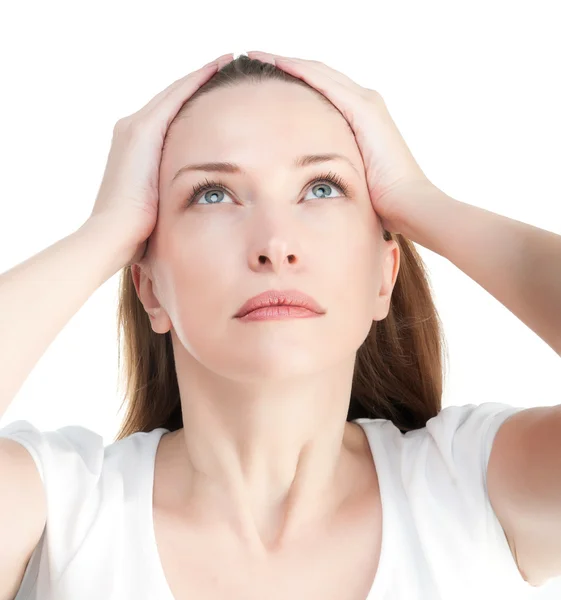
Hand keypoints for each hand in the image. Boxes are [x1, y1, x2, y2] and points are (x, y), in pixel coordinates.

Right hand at [88, 52, 234, 265]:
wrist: (114, 235)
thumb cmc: (137, 232)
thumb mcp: (156, 207)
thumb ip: (170, 195)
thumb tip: (193, 208)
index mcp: (134, 149)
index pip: (167, 118)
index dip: (190, 103)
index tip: (215, 97)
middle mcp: (130, 131)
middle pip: (170, 101)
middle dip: (197, 85)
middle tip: (224, 69)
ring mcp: (134, 128)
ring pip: (174, 93)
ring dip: (200, 76)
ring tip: (225, 63)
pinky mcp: (143, 130)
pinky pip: (175, 97)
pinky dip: (195, 81)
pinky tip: (215, 69)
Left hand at [247, 51, 435, 233]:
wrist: (405, 202)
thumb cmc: (379, 198)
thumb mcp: (350, 174)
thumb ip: (333, 165)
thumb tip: (307, 178)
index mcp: (361, 116)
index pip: (323, 88)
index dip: (295, 78)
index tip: (266, 77)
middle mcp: (364, 102)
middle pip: (319, 74)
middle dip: (286, 64)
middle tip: (256, 57)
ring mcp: (365, 103)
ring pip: (319, 72)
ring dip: (287, 62)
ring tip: (259, 56)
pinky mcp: (363, 109)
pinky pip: (325, 83)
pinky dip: (301, 71)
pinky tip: (279, 64)